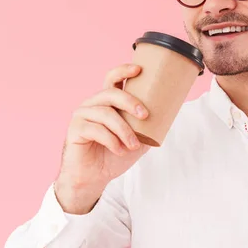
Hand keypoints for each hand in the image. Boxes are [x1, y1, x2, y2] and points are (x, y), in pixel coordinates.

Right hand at [54, 64, 149, 213]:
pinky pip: (96, 130)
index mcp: (107, 102)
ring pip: (106, 114)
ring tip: (133, 145)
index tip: (139, 69)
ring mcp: (82, 115)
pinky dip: (112, 141)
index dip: (123, 71)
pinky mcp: (75, 129)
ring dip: (124, 130)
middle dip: (130, 102)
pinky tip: (120, 150)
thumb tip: (172, 112)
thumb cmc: (115, 155)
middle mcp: (92, 104)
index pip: (112, 79)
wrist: (95, 177)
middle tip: (145, 115)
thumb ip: (149, 126)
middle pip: (111, 93)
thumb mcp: (138, 138)